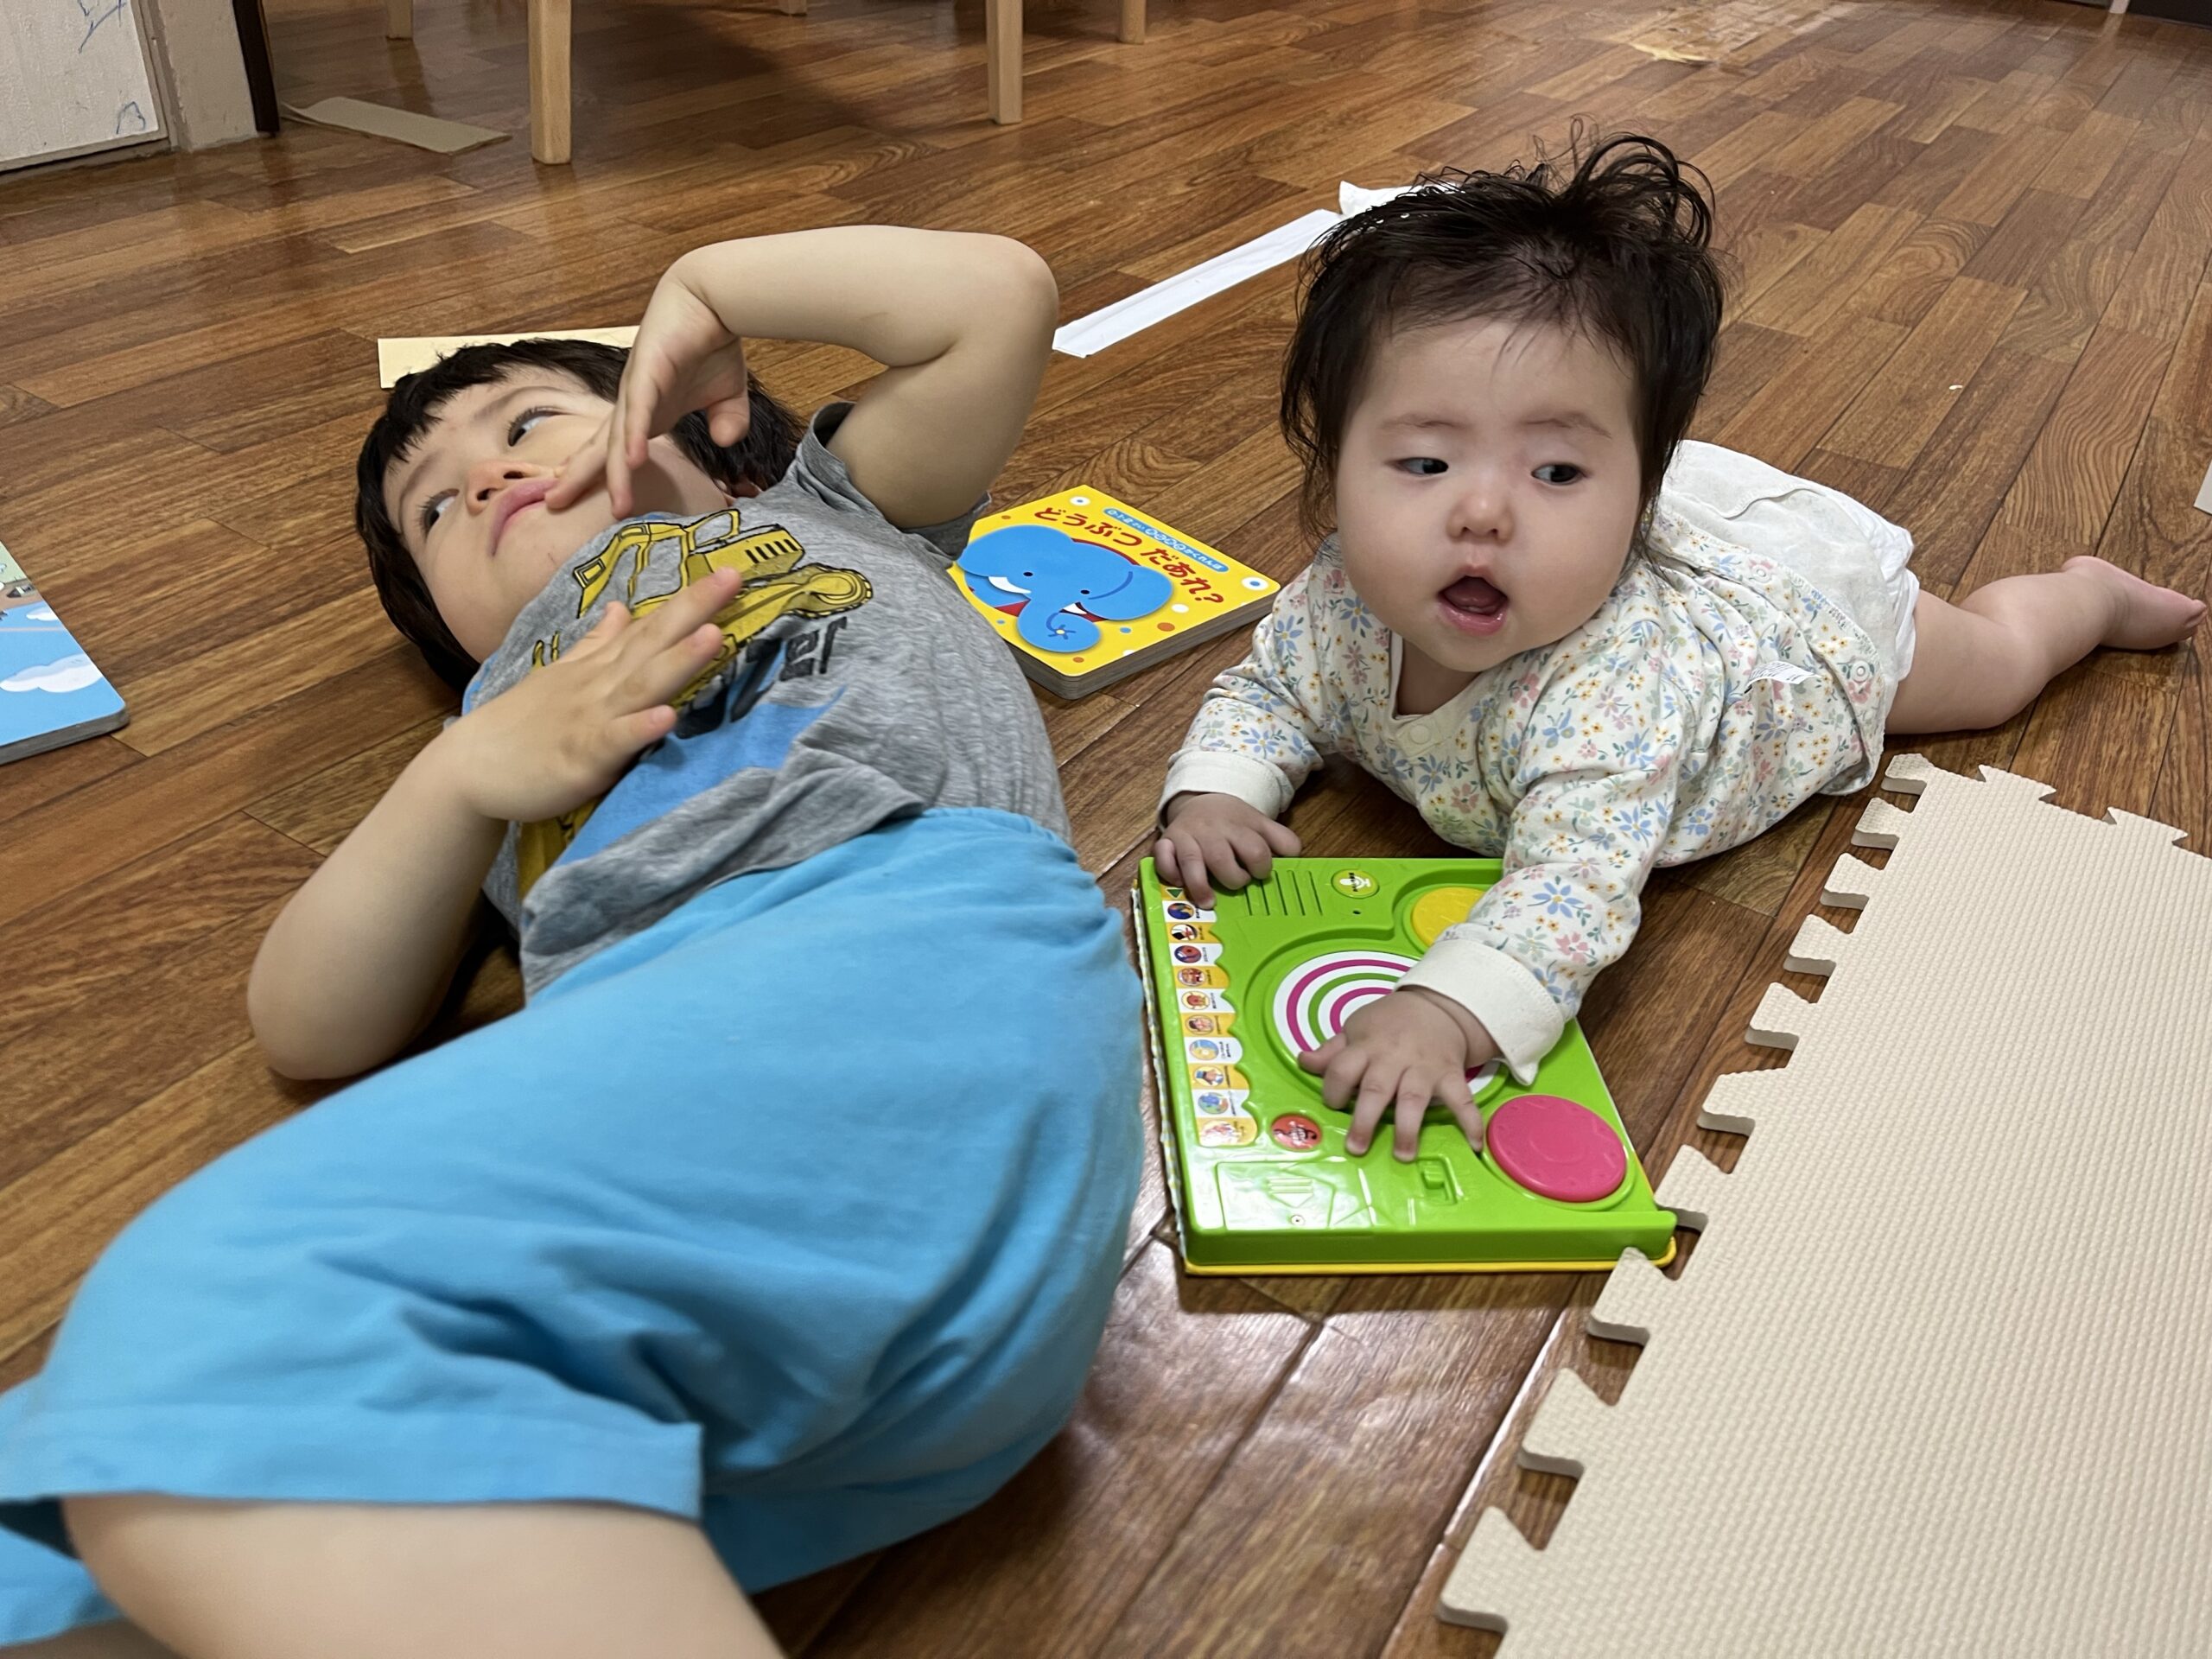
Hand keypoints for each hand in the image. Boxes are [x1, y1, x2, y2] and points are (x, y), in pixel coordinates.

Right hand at [432, 566, 741, 823]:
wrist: (469, 768)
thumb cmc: (524, 723)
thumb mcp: (564, 674)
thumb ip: (598, 643)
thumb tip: (624, 608)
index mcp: (601, 666)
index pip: (652, 625)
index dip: (690, 599)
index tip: (728, 570)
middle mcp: (600, 683)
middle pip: (653, 641)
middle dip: (694, 609)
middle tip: (734, 577)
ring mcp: (591, 718)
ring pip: (641, 684)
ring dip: (678, 659)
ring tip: (715, 634)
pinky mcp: (581, 757)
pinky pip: (615, 741)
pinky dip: (641, 727)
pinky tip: (668, 716)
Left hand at [547, 257, 751, 517]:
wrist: (714, 298)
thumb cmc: (712, 341)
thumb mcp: (727, 396)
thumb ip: (726, 421)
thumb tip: (723, 441)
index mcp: (648, 411)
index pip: (613, 447)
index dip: (595, 472)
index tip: (571, 495)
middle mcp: (634, 402)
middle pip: (601, 447)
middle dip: (579, 477)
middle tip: (553, 505)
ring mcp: (638, 387)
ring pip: (620, 437)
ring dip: (614, 471)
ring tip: (613, 504)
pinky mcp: (649, 370)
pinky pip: (640, 410)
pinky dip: (634, 436)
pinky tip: (630, 460)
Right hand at [1154, 792, 1301, 904]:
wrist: (1200, 798)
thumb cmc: (1233, 821)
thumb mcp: (1260, 823)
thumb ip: (1281, 839)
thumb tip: (1295, 858)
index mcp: (1239, 827)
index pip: (1255, 850)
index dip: (1261, 867)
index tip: (1259, 873)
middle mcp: (1212, 831)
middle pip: (1222, 858)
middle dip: (1232, 877)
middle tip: (1237, 883)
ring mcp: (1187, 836)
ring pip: (1192, 860)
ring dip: (1200, 884)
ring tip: (1209, 902)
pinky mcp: (1166, 842)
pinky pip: (1162, 857)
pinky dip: (1168, 871)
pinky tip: (1178, 883)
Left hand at [1299, 986, 1496, 1159]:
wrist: (1437, 1005)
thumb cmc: (1389, 1023)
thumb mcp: (1357, 1028)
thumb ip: (1332, 1051)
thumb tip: (1303, 1062)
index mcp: (1367, 1046)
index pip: (1343, 1068)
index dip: (1333, 1088)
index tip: (1333, 1105)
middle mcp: (1394, 1058)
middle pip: (1376, 1088)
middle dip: (1365, 1119)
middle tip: (1356, 1147)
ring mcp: (1424, 1067)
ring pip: (1414, 1097)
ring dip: (1407, 1127)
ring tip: (1402, 1155)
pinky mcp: (1450, 1075)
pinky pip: (1462, 1098)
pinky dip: (1470, 1121)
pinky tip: (1474, 1145)